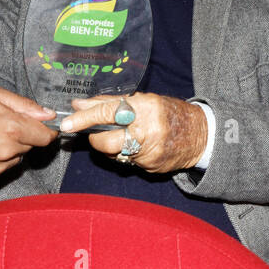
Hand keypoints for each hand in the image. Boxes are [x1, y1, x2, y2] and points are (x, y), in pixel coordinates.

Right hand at [0, 87, 56, 178]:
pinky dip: (1, 158)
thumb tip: (47, 114)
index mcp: (12, 128)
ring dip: (13, 147)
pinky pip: (5, 166)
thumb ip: (25, 105)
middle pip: (32, 145)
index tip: (43, 126)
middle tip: (7, 124)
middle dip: (25, 135)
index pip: (46, 137)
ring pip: (18, 156)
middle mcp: (8, 150)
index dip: (47, 131)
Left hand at [60, 92, 206, 174]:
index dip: (84, 118)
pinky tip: (138, 146)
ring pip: (114, 154)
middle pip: (106, 141)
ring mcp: (149, 152)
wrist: (200, 135)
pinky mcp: (150, 167)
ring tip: (123, 136)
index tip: (67, 124)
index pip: (107, 112)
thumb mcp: (143, 100)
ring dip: (110, 146)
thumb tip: (79, 104)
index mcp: (145, 108)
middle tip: (96, 133)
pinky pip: (127, 162)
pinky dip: (126, 154)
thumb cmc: (169, 112)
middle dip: (95, 139)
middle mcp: (147, 130)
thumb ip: (110, 103)